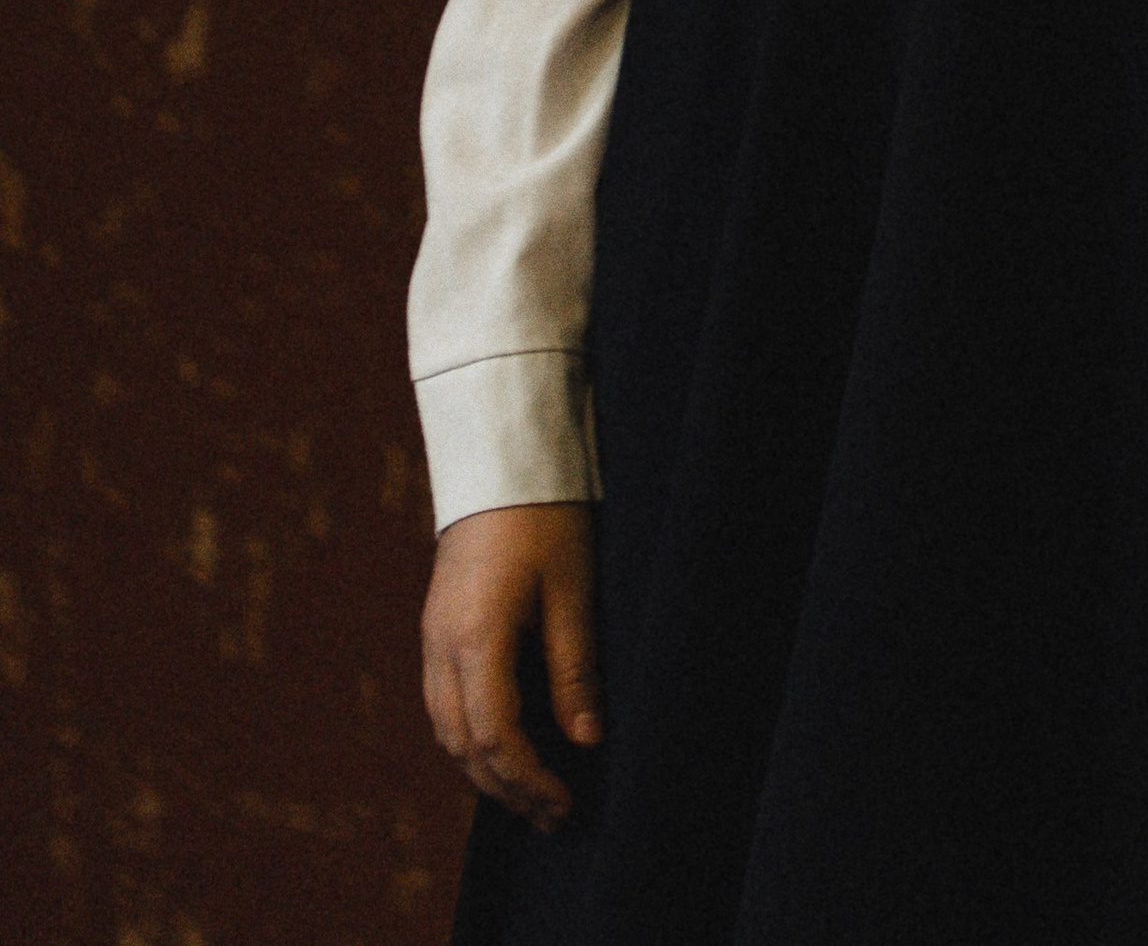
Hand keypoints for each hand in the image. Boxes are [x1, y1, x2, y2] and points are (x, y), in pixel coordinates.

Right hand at [421, 501, 599, 830]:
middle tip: (554, 816)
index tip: (567, 803)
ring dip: (486, 769)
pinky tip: (505, 745)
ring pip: (447, 730)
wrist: (499, 460)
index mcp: (475, 640)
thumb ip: (574, 669)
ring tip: (531, 794)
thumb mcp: (572, 590)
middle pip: (464, 745)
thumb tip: (586, 741)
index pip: (496, 737)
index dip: (530, 780)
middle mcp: (441, 648)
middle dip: (507, 789)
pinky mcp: (437, 627)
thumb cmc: (545, 517)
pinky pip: (444, 703)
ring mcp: (433, 638)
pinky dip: (472, 737)